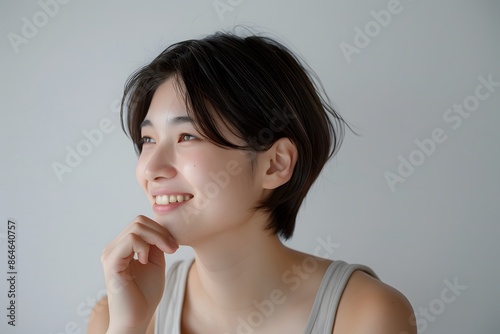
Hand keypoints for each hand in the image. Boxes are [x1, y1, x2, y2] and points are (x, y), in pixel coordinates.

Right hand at [100, 215, 178, 332]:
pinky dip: (144, 247)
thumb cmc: (145, 295)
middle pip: (139, 222)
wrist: (137, 318)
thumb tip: (160, 228)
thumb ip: (155, 244)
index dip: (160, 230)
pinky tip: (146, 261)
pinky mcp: (111, 263)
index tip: (174, 246)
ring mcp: (110, 254)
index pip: (141, 223)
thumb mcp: (156, 262)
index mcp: (122, 247)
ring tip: (164, 253)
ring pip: (136, 228)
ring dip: (156, 238)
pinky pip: (130, 240)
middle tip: (172, 249)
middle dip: (161, 232)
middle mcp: (113, 248)